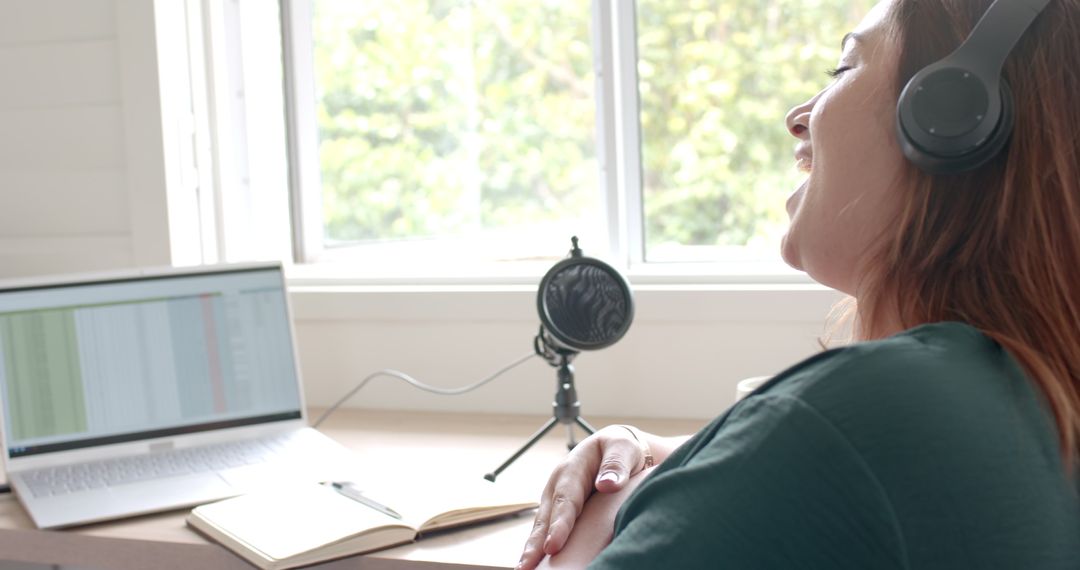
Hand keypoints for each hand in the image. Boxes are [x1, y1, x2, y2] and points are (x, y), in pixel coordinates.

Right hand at [517, 425, 651, 569]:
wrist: (617, 449)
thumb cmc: (621, 448)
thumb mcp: (623, 447)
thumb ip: (616, 465)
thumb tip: (607, 485)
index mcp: (572, 468)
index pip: (565, 500)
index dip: (559, 524)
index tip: (553, 546)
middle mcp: (557, 486)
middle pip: (545, 517)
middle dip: (535, 543)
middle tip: (526, 567)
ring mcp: (555, 499)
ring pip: (542, 526)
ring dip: (532, 549)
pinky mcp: (559, 512)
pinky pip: (547, 530)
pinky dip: (539, 547)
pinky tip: (535, 565)